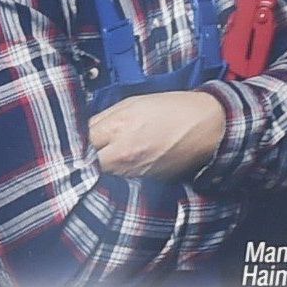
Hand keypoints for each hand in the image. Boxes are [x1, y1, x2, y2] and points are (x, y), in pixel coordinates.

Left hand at [89, 90, 224, 178]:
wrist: (208, 127)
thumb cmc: (170, 109)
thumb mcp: (131, 103)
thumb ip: (104, 118)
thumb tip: (84, 131)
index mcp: (118, 128)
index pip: (81, 141)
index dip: (77, 140)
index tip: (79, 138)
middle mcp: (123, 154)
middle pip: (87, 164)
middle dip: (85, 158)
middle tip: (90, 149)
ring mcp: (134, 172)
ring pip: (102, 175)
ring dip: (100, 167)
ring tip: (108, 155)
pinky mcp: (145, 183)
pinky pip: (121, 181)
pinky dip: (118, 174)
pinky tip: (124, 164)